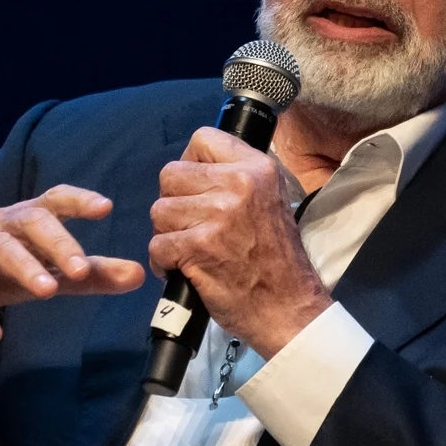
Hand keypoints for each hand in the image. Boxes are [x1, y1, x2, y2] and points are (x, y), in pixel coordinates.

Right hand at [0, 185, 144, 343]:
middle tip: (81, 269)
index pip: (53, 200)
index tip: (105, 207)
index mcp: (24, 219)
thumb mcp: (43, 271)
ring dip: (22, 265)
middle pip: (28, 219)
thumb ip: (89, 275)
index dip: (77, 200)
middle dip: (56, 240)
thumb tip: (139, 276)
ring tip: (48, 290)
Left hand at [149, 128, 331, 358]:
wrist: (288, 307)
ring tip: (190, 250)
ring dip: (167, 234)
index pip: (203, 138)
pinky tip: (184, 269)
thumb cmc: (276, 259)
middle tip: (191, 226)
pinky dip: (164, 262)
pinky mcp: (198, 247)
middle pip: (171, 174)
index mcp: (257, 168)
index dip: (191, 162)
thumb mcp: (270, 199)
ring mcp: (217, 216)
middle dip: (173, 203)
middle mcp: (239, 184)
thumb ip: (237, 177)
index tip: (196, 187)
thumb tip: (195, 163)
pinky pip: (157, 244)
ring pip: (159, 211)